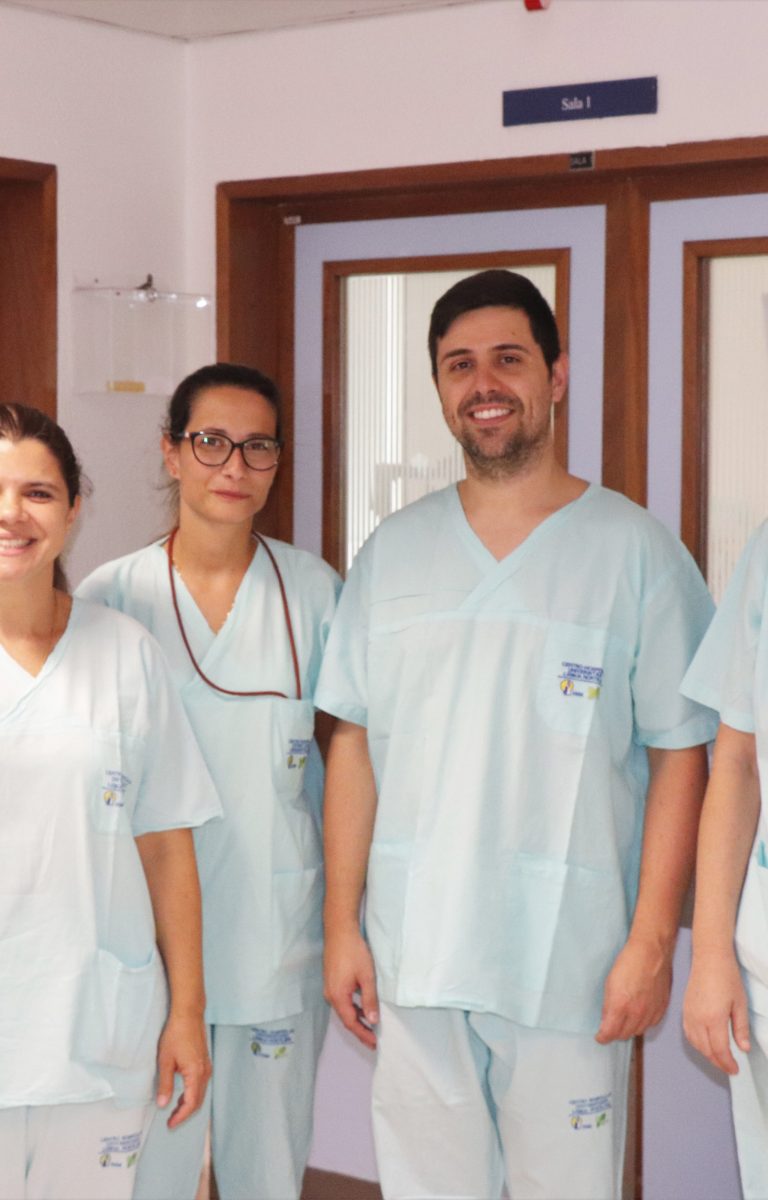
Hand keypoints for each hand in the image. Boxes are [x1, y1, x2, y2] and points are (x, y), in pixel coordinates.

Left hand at [155, 1012, 210, 1127]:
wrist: (188, 1015)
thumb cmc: (176, 1035)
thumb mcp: (165, 1061)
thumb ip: (165, 1084)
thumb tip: (163, 1104)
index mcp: (196, 1074)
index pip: (190, 1104)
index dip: (180, 1117)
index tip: (170, 1124)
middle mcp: (205, 1072)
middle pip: (198, 1101)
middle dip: (185, 1113)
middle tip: (171, 1121)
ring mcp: (207, 1067)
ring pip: (200, 1093)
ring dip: (188, 1104)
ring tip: (174, 1109)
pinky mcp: (205, 1062)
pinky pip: (201, 1084)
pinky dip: (192, 1094)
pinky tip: (182, 1094)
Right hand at [324, 926, 378, 1048]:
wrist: (339, 931)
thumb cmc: (353, 952)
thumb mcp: (366, 976)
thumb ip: (369, 1000)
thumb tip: (373, 1020)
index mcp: (338, 996)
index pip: (351, 1022)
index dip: (362, 1034)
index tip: (374, 1044)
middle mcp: (330, 995)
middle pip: (345, 1018)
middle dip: (359, 1030)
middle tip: (373, 1041)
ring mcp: (329, 988)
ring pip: (343, 1010)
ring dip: (356, 1019)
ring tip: (369, 1027)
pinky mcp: (331, 981)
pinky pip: (342, 1001)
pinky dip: (352, 1008)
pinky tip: (361, 1007)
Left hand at [595, 937, 672, 1043]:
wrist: (651, 952)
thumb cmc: (628, 962)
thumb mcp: (609, 983)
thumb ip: (608, 1006)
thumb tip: (606, 1022)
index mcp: (621, 1006)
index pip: (610, 1033)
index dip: (603, 1037)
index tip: (600, 1036)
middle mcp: (637, 1013)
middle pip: (624, 1035)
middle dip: (615, 1033)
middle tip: (611, 1027)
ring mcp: (651, 1012)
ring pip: (638, 1031)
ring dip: (630, 1029)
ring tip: (624, 1021)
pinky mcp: (662, 1008)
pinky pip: (651, 1024)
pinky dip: (643, 1023)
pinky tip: (638, 1015)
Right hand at [683, 949, 750, 1074]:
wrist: (709, 958)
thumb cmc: (726, 977)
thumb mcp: (740, 1004)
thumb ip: (741, 1028)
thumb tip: (743, 1048)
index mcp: (714, 1018)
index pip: (719, 1050)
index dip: (728, 1064)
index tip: (735, 1070)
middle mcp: (698, 1019)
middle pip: (706, 1050)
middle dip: (718, 1062)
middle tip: (729, 1067)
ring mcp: (689, 1014)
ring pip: (695, 1044)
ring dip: (707, 1055)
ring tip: (719, 1058)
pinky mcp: (684, 1010)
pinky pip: (688, 1034)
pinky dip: (697, 1044)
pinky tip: (705, 1044)